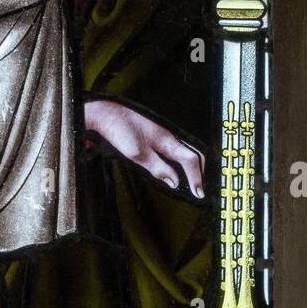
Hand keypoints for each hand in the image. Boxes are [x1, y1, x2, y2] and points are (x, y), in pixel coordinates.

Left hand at [84, 98, 204, 196]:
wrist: (107, 114)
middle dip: (199, 172)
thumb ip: (158, 169)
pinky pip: (175, 150)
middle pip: (193, 155)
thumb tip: (175, 182)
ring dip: (190, 167)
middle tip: (198, 189)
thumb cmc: (120, 129)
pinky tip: (173, 170)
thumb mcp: (138, 155)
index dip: (197, 178)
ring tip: (190, 183)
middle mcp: (169, 136)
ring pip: (185, 152)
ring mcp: (164, 135)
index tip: (199, 193)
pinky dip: (179, 162)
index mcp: (168, 140)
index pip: (191, 160)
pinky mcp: (157, 135)